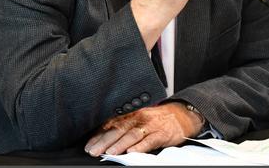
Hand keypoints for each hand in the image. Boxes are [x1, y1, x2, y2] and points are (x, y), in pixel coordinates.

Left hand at [85, 102, 203, 156]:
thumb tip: (103, 139)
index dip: (98, 135)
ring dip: (120, 144)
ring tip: (109, 152)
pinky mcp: (161, 133)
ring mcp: (150, 125)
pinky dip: (140, 146)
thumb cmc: (156, 120)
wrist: (180, 115)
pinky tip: (132, 152)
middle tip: (93, 151)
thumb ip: (124, 127)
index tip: (88, 144)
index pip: (111, 124)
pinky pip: (149, 140)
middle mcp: (139, 118)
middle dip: (104, 141)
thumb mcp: (139, 119)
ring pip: (132, 134)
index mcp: (131, 115)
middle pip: (119, 129)